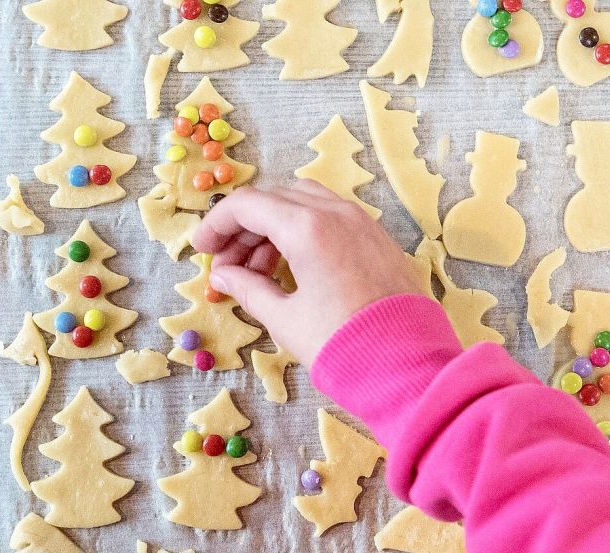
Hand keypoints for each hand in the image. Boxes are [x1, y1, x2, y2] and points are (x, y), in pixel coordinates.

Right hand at [191, 180, 423, 366]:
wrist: (408, 365)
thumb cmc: (343, 344)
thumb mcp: (285, 319)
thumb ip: (248, 288)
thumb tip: (224, 275)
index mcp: (308, 227)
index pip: (247, 205)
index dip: (216, 224)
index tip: (201, 249)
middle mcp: (337, 213)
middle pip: (275, 199)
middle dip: (243, 227)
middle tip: (226, 265)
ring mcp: (362, 222)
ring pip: (304, 204)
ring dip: (273, 228)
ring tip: (256, 271)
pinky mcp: (377, 238)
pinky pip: (331, 218)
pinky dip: (303, 231)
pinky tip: (291, 267)